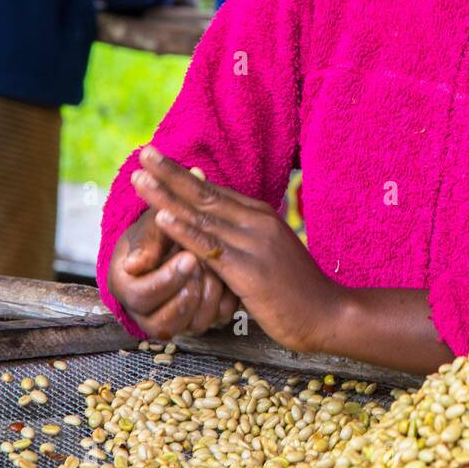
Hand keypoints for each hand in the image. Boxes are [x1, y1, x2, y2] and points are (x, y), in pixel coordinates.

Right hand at [108, 202, 238, 338]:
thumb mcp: (152, 226)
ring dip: (208, 297)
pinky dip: (225, 299)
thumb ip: (145, 243)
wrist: (178, 232)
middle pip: (162, 323)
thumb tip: (133, 265)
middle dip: (187, 292)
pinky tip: (226, 277)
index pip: (140, 297)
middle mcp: (145, 312)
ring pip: (192, 326)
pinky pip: (217, 320)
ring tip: (213, 269)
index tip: (188, 257)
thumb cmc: (160, 227)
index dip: (166, 280)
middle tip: (203, 264)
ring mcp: (174, 319)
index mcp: (125, 288)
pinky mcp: (199, 319)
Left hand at [133, 146, 343, 352]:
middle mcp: (256, 222)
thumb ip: (248, 241)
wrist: (328, 314)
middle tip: (144, 152)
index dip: (186, 176)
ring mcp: (252, 244)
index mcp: (262, 217)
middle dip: (170, 173)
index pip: (216, 192)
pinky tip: (161, 218)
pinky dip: (183, 230)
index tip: (161, 162)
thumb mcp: (271, 256)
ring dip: (166, 195)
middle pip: (205, 194)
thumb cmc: (298, 292)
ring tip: (139, 178)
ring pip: (201, 215)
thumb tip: (221, 235)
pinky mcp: (248, 270)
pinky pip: (209, 247)